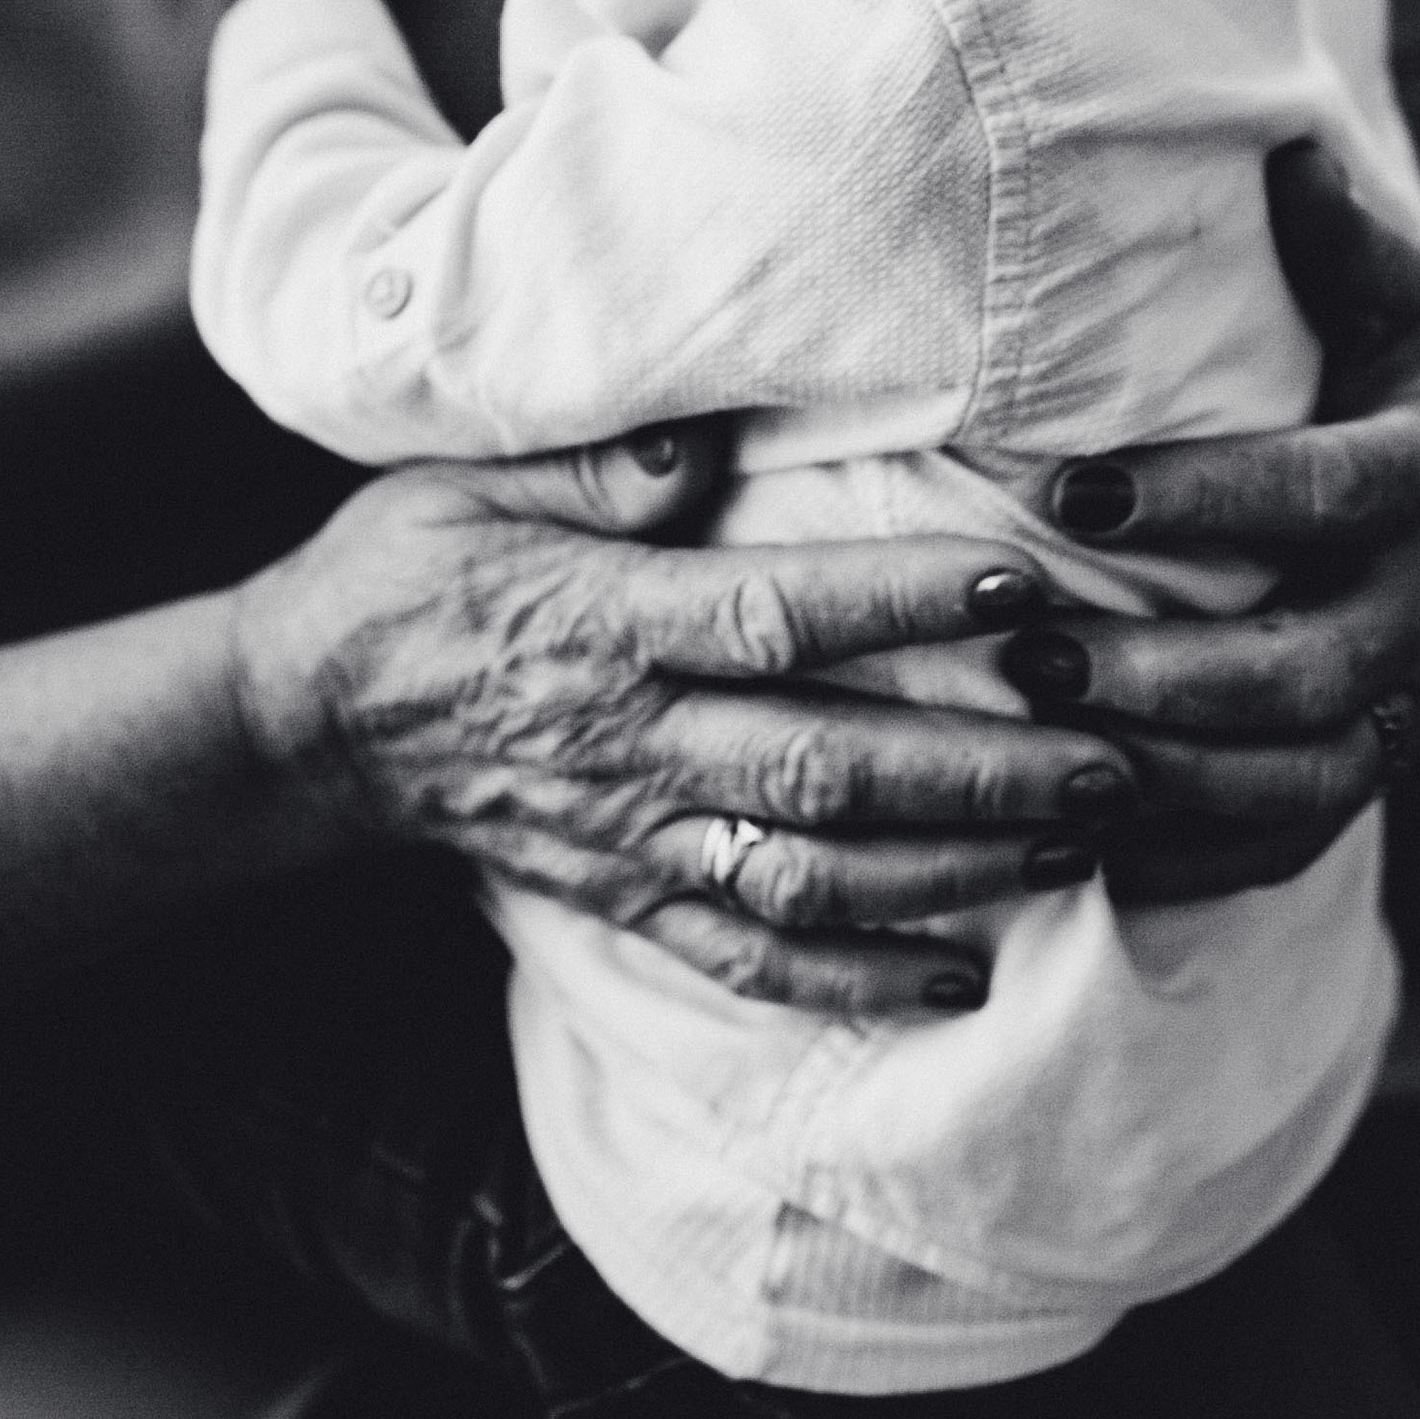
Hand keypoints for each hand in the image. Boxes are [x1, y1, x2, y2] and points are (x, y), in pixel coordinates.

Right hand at [229, 425, 1139, 1020]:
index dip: (897, 606)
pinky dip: (858, 983)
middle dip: (980, 768)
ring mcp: (629, 838)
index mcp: (601, 623)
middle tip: (1116, 753)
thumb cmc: (410, 570)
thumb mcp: (478, 475)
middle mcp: (627, 742)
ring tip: (1078, 843)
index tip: (1019, 589)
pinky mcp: (624, 903)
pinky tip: (965, 978)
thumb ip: (602, 463)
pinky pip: (750, 962)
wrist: (304, 721)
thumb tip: (716, 435)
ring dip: (951, 870)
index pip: (771, 616)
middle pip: (825, 768)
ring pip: (809, 878)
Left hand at [991, 142, 1419, 902]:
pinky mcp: (1376, 772)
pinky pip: (1284, 845)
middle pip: (1305, 674)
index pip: (1319, 497)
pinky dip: (1184, 859)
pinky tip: (1074, 844)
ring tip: (1029, 743)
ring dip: (1160, 777)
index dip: (1198, 501)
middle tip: (1024, 653)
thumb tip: (1278, 147)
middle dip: (1160, 675)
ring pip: (1295, 781)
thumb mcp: (1407, 302)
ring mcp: (1414, 709)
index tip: (1066, 492)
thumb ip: (1339, 244)